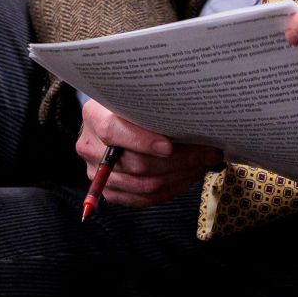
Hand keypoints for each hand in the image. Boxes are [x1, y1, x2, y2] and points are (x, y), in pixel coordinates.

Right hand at [74, 100, 221, 208]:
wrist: (110, 120)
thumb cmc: (129, 106)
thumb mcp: (135, 96)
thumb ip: (153, 105)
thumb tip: (194, 117)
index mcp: (93, 115)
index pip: (112, 130)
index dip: (141, 141)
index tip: (168, 146)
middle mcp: (90, 146)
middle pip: (135, 163)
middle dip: (178, 161)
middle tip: (207, 153)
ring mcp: (97, 173)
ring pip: (144, 185)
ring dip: (180, 177)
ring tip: (203, 164)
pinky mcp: (110, 192)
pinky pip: (144, 199)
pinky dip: (171, 189)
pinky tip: (188, 176)